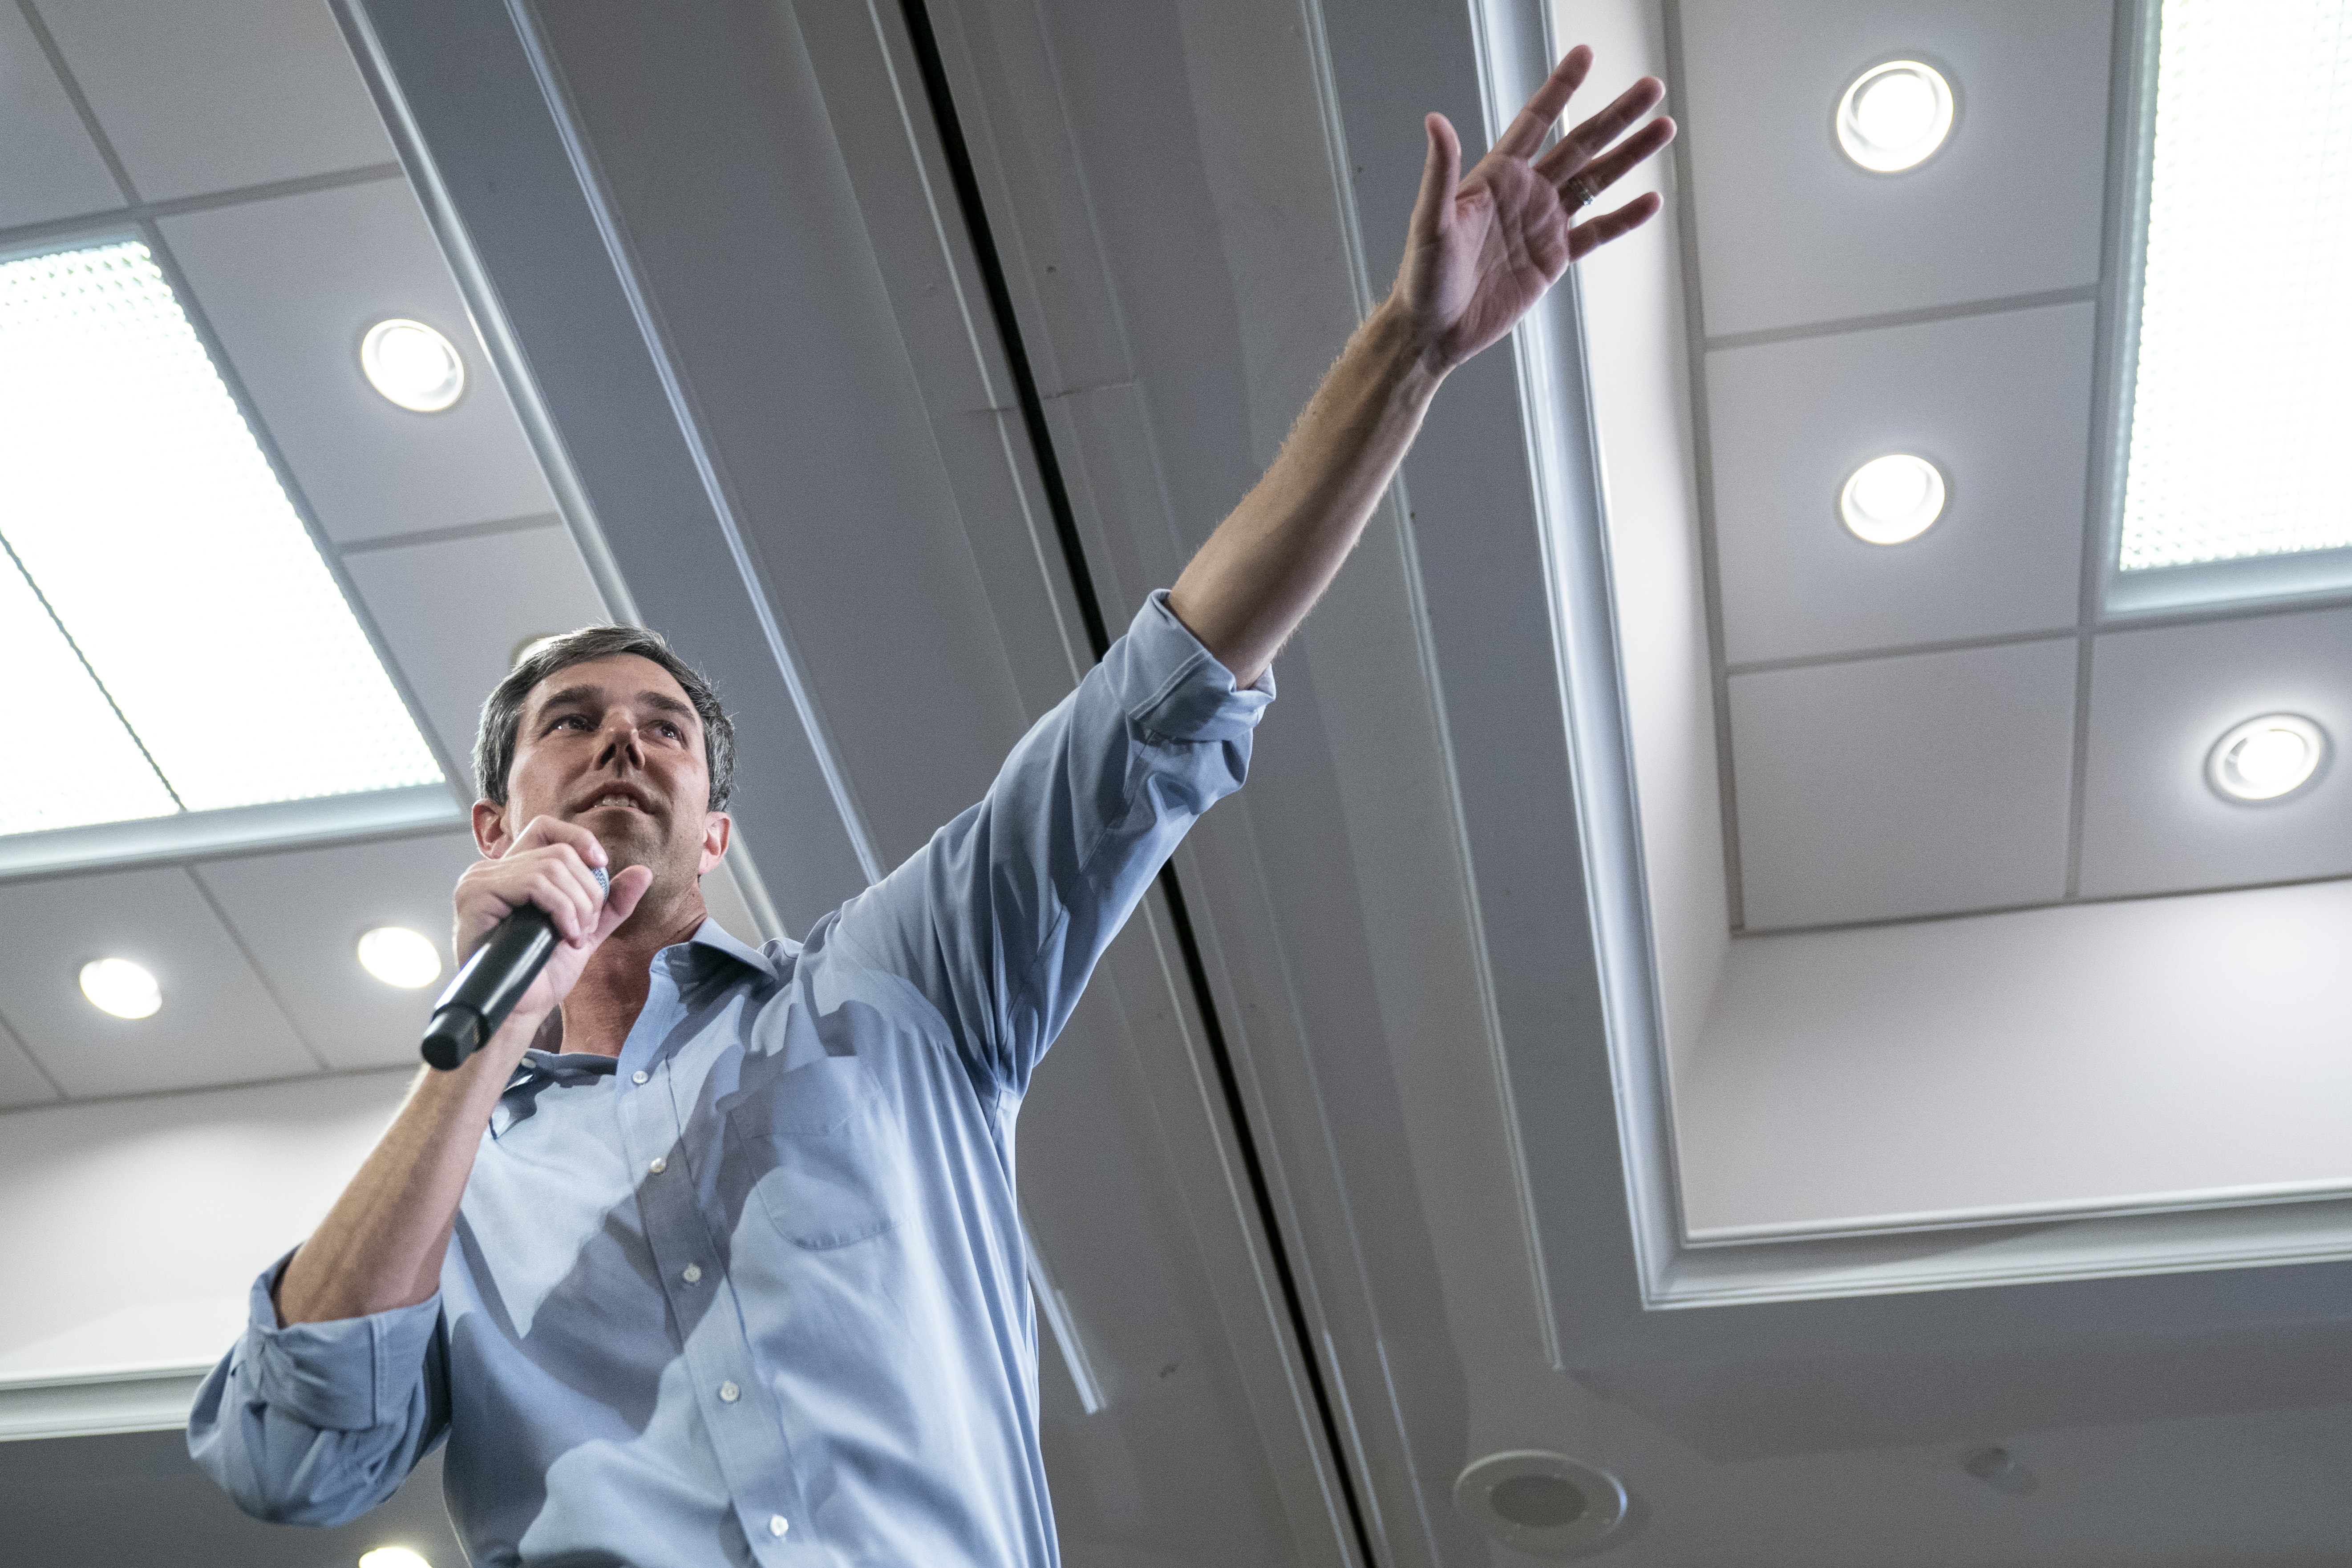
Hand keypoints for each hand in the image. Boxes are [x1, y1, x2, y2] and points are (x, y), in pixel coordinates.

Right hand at [451, 816, 652, 1026]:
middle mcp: (491, 870)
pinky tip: (564, 935)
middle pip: (559, 852)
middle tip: (584, 928)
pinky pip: (532, 883)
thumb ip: (611, 903)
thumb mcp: (586, 930)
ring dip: (577, 905)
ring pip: (550, 867)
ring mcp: (478, 881)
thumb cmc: (543, 972)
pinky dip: (561, 908)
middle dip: (587, 891)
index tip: (601, 864)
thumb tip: (643, 872)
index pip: (545, 827)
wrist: (521, 1008)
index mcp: (513, 872)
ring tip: (574, 936)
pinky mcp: (475, 896)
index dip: (578, 838)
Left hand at [1393, 46, 1674, 374]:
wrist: (1434, 330)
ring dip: (1630, 155)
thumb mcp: (1429, 221)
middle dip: (1616, 114)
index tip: (1585, 54)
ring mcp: (1542, 224)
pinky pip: (1596, 232)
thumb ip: (1440, 171)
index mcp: (1497, 176)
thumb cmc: (1422, 277)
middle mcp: (1525, 193)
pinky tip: (1651, 200)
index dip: (1560, 87)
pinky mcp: (1553, 258)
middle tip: (1651, 87)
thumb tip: (1435, 121)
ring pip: (1595, 181)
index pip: (1535, 121)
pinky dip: (1624, 218)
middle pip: (1580, 143)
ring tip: (1663, 128)